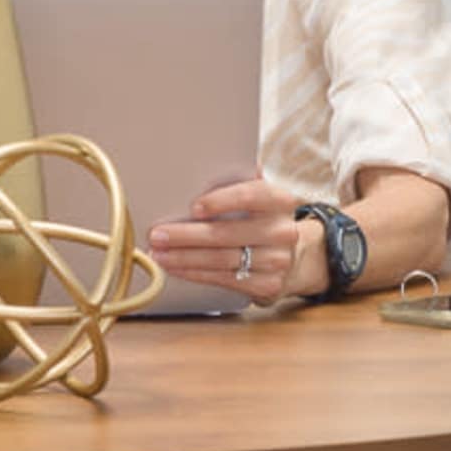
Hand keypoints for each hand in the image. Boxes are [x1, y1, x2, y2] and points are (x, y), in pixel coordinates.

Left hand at [147, 175, 320, 304]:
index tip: (194, 207)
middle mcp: (282, 231)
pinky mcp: (268, 285)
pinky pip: (224, 280)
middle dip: (186, 235)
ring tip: (158, 253)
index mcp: (279, 200)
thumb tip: (196, 165)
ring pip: (221, 260)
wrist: (292, 257)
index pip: (251, 195)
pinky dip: (195, 274)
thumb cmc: (259, 219)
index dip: (221, 201)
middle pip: (227, 234)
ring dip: (184, 257)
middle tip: (157, 234)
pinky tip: (176, 268)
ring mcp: (278, 261)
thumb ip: (236, 180)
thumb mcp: (257, 197)